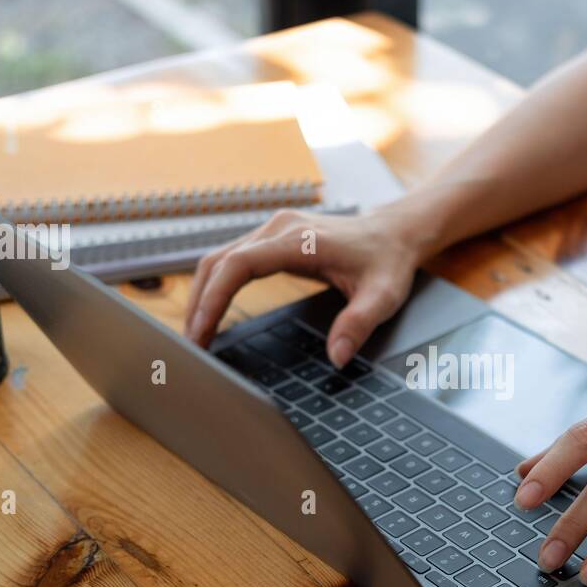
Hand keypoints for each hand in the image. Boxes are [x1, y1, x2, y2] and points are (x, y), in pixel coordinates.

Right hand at [183, 207, 428, 366]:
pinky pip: (231, 261)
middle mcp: (278, 228)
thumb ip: (359, 325)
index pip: (239, 264)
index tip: (202, 330)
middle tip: (192, 346)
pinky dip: (215, 287)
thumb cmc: (387, 261)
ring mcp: (271, 231)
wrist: (394, 233)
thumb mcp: (383, 296)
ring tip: (196, 336)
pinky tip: (211, 315)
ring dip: (202, 296)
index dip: (214, 297)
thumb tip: (336, 358)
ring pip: (219, 260)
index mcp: (298, 239)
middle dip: (199, 304)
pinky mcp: (270, 239)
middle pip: (218, 262)